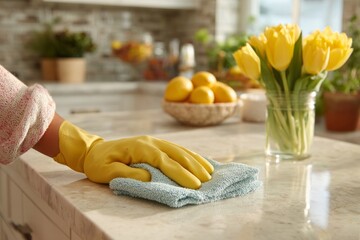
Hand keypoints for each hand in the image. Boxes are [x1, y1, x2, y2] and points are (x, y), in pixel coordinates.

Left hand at [54, 121, 213, 188]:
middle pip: (177, 153)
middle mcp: (151, 142)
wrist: (94, 150)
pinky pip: (176, 149)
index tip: (194, 185)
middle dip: (194, 167)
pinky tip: (198, 161)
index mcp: (141, 147)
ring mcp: (154, 141)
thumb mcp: (108, 171)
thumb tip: (151, 178)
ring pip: (179, 149)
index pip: (165, 161)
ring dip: (195, 160)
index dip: (181, 173)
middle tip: (207, 181)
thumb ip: (129, 174)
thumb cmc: (99, 163)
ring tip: (209, 171)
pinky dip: (189, 155)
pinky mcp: (154, 144)